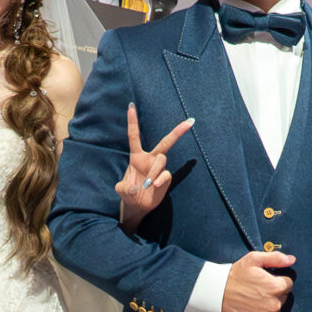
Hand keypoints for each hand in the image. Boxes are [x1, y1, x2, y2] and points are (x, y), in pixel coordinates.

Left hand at [117, 104, 192, 227]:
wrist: (137, 206)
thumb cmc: (128, 195)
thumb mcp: (121, 191)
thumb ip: (125, 188)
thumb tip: (136, 186)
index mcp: (136, 157)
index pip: (134, 136)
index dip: (132, 121)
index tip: (131, 105)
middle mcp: (149, 159)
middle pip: (165, 142)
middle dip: (177, 132)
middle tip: (190, 121)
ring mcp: (159, 168)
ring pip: (162, 160)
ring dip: (155, 170)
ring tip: (148, 184)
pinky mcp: (166, 178)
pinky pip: (166, 174)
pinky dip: (160, 179)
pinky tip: (155, 186)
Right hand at [220, 250, 295, 311]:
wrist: (217, 295)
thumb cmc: (235, 276)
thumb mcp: (253, 259)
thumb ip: (275, 258)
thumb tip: (292, 260)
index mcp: (276, 287)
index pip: (288, 283)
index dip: (277, 280)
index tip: (266, 280)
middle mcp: (275, 304)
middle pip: (283, 297)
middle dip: (274, 292)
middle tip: (257, 289)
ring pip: (275, 309)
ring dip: (268, 304)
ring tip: (253, 298)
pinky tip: (251, 308)